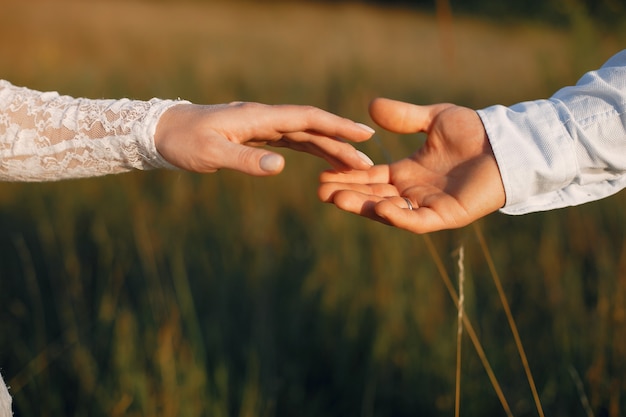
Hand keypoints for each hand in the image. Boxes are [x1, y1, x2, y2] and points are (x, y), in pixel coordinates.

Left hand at [154, 102, 374, 175]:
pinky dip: (311, 150)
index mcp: (257, 118)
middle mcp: (264, 118)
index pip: (306, 118)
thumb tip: (281, 167)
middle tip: (368, 162)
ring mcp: (262, 126)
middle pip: (311, 128)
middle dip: (340, 143)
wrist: (162, 131)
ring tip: (354, 164)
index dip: (336, 126)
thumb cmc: (183, 142)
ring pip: (304, 136)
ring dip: (329, 148)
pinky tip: (324, 159)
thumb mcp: (209, 154)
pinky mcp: (257, 136)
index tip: (363, 135)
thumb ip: (245, 160)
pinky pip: (291, 142)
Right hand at [318, 98, 505, 233]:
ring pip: (389, 210)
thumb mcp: (433, 119)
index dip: (349, 176)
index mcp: (408, 172)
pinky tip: (379, 208)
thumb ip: (404, 117)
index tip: (324, 172)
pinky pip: (417, 220)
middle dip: (348, 194)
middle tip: (321, 191)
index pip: (371, 177)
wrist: (507, 143)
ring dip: (364, 206)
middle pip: (373, 196)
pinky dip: (398, 216)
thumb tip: (371, 106)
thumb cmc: (475, 131)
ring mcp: (429, 205)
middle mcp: (413, 192)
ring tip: (337, 198)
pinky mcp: (446, 215)